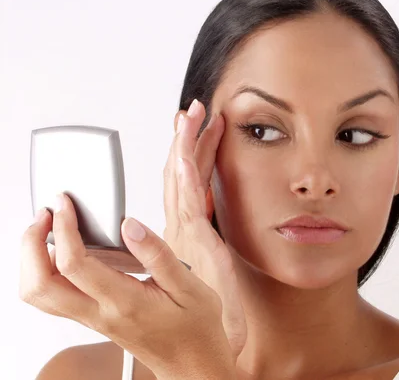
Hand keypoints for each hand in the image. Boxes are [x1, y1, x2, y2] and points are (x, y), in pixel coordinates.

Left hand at [19, 99, 245, 378]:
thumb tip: (129, 225)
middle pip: (39, 284)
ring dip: (32, 258)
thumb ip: (159, 255)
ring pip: (38, 295)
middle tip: (48, 214)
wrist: (192, 363)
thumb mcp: (190, 287)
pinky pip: (51, 299)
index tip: (66, 205)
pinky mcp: (92, 319)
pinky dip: (43, 271)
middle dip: (32, 243)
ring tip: (50, 229)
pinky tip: (63, 252)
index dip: (63, 228)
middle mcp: (100, 313)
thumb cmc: (195, 327)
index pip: (74, 265)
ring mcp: (92, 319)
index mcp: (124, 301)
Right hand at [163, 99, 246, 358]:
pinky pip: (187, 203)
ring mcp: (186, 230)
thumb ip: (217, 231)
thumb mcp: (220, 255)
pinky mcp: (193, 241)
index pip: (191, 177)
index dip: (193, 147)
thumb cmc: (219, 294)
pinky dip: (183, 178)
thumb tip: (225, 210)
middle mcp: (184, 223)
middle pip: (182, 170)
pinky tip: (184, 155)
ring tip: (189, 116)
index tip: (200, 122)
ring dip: (184, 145)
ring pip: (182, 179)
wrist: (215, 329)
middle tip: (191, 108)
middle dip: (186, 136)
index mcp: (191, 223)